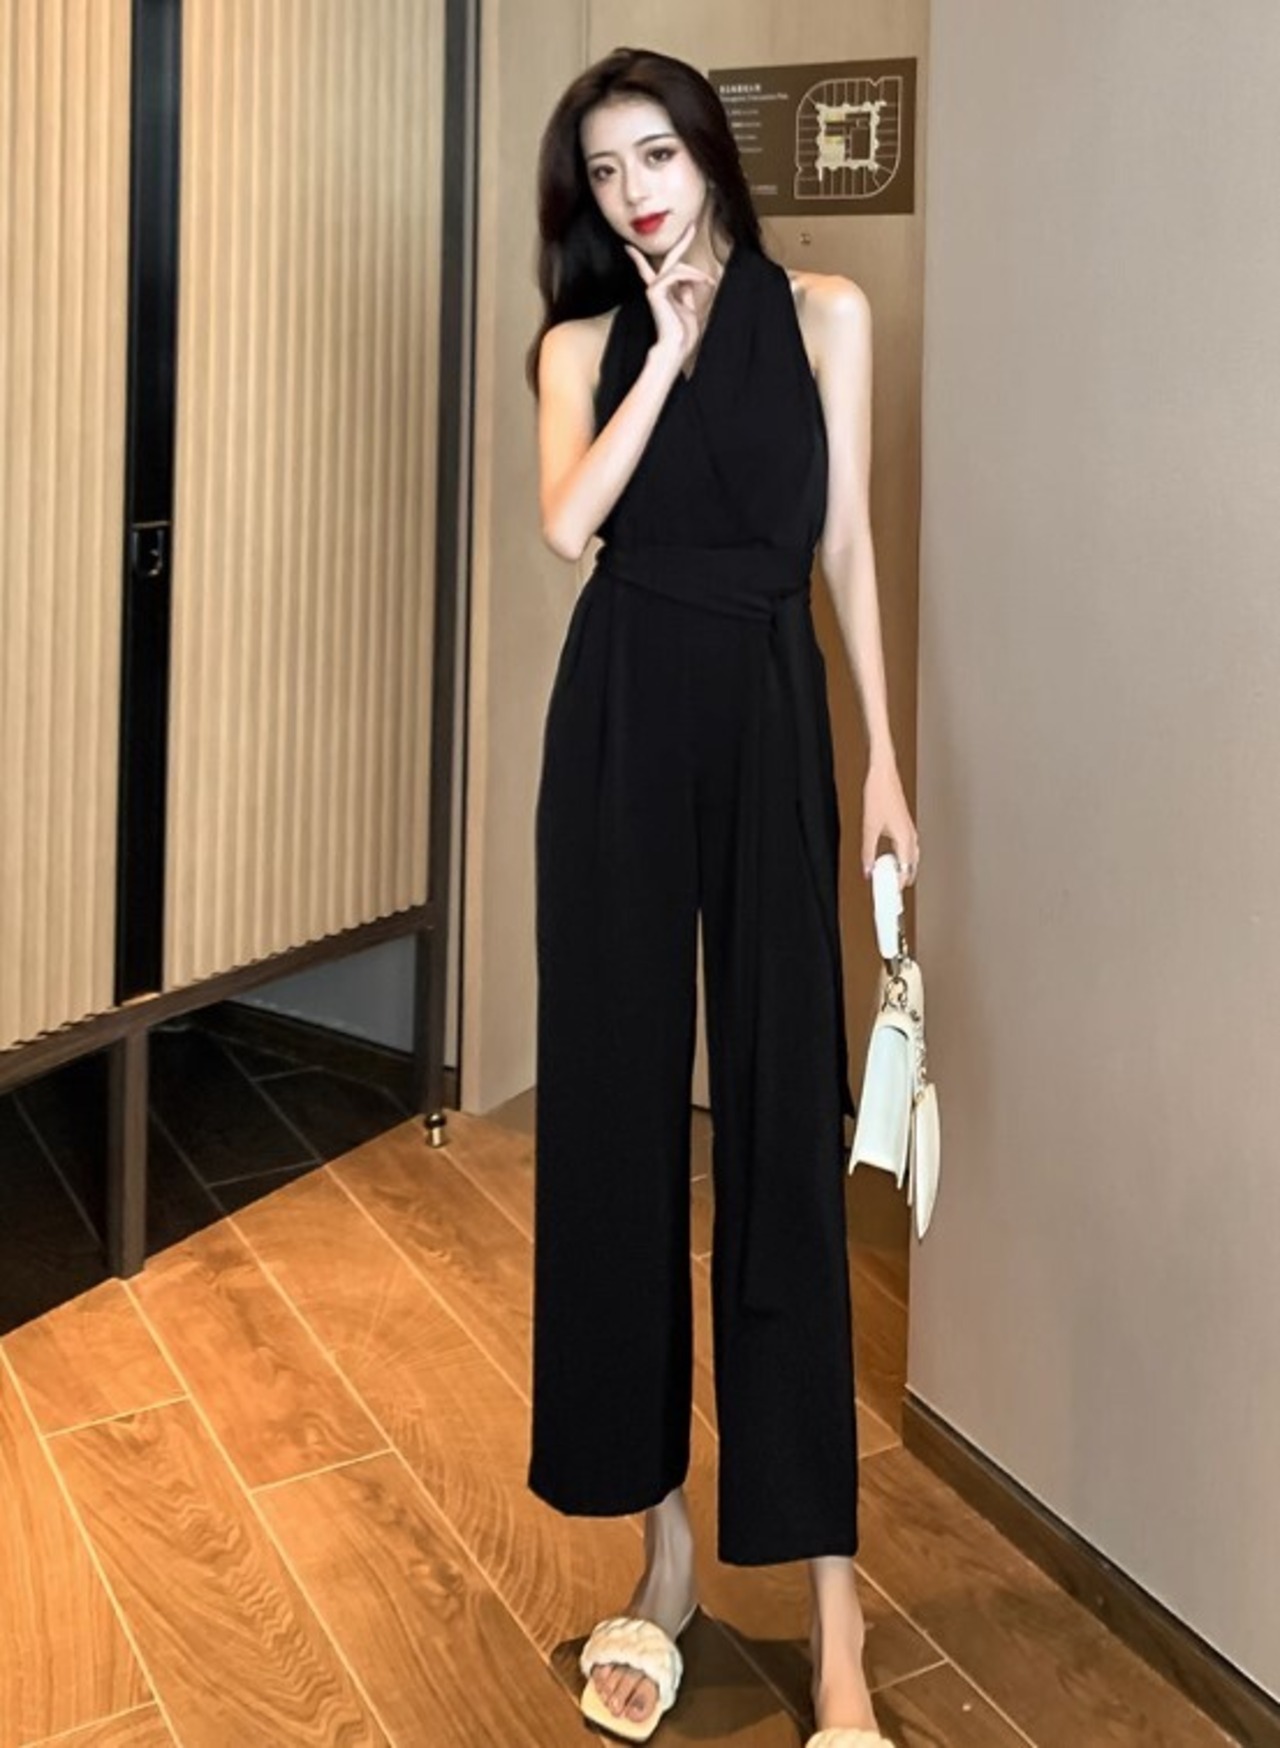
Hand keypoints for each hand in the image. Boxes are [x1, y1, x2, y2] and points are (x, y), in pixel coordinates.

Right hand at [623, 221, 716, 372]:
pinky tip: (704, 283)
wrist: (675, 347)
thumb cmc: (682, 334)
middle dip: (682, 241)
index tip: (640, 246)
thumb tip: (693, 278)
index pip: (655, 269)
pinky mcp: (655, 291)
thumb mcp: (689, 309)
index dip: (652, 256)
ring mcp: (654, 288)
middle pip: (669, 258)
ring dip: (696, 273)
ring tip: (709, 283)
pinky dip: (692, 277)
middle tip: (693, 224)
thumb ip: (688, 293)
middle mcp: (656, 287)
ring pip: (678, 267)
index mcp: (663, 291)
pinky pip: (676, 274)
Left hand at [862, 758, 918, 886]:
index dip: (898, 885)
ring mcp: (910, 830)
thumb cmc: (879, 795)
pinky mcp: (906, 825)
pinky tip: (891, 858)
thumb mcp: (869, 828)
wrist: (884, 774)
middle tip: (890, 891)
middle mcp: (911, 836)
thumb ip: (868, 853)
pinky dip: (902, 858)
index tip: (890, 896)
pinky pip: (908, 848)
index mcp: (905, 839)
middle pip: (912, 867)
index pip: (906, 871)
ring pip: (912, 857)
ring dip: (903, 869)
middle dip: (902, 880)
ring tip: (890, 878)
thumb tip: (867, 870)